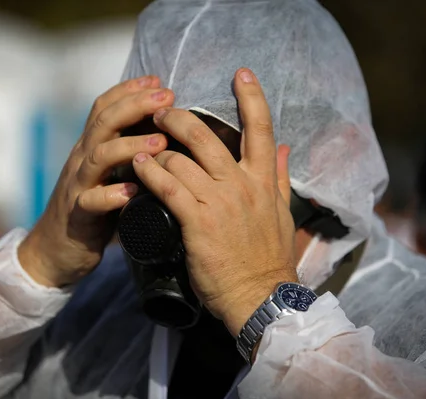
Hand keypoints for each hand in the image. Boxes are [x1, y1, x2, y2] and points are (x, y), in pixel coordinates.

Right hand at [18, 76, 173, 286]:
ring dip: (130, 145)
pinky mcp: (78, 216)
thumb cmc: (91, 210)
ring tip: (160, 141)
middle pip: (103, 123)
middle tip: (166, 97)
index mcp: (90, 148)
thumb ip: (124, 155)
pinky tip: (133, 191)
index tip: (157, 81)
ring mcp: (77, 186)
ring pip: (99, 156)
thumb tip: (162, 133)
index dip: (128, 90)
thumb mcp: (106, 175)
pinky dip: (113, 195)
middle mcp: (81, 160)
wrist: (55, 251)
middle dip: (135, 105)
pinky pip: (92, 201)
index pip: (104, 108)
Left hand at [132, 68, 296, 334]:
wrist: (260, 296)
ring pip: (181, 159)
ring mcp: (219, 202)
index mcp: (264, 180)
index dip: (252, 97)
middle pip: (206, 136)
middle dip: (178, 118)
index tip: (240, 73)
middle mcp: (242, 185)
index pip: (262, 129)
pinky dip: (150, 173)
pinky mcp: (196, 222)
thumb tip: (286, 148)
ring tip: (143, 150)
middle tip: (161, 113)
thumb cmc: (269, 258)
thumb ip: (282, 178)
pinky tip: (138, 166)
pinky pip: (169, 187)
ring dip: (158, 150)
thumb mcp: (283, 214)